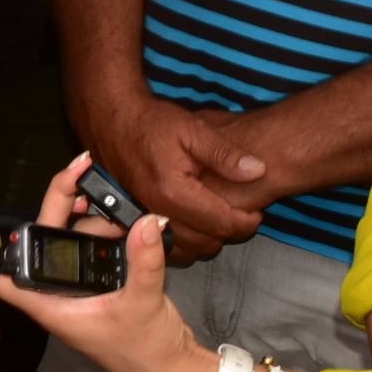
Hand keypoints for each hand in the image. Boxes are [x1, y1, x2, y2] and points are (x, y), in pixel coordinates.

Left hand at [0, 154, 203, 371]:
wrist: (169, 367)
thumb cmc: (144, 352)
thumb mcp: (143, 304)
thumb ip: (144, 261)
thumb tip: (145, 224)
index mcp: (48, 305)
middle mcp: (55, 291)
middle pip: (39, 236)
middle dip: (58, 201)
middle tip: (78, 170)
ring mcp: (74, 284)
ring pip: (69, 235)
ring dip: (92, 219)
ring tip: (122, 218)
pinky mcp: (96, 279)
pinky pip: (91, 244)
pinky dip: (107, 231)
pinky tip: (129, 228)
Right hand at [87, 89, 271, 252]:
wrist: (113, 121)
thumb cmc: (152, 122)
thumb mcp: (194, 129)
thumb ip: (225, 154)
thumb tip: (258, 171)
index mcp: (174, 192)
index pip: (222, 223)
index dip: (247, 221)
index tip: (258, 211)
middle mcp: (156, 212)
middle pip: (205, 243)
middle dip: (229, 233)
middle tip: (243, 215)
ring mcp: (142, 220)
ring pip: (186, 250)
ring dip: (208, 240)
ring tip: (221, 219)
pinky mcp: (134, 221)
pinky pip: (166, 246)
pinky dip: (185, 244)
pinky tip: (195, 226)